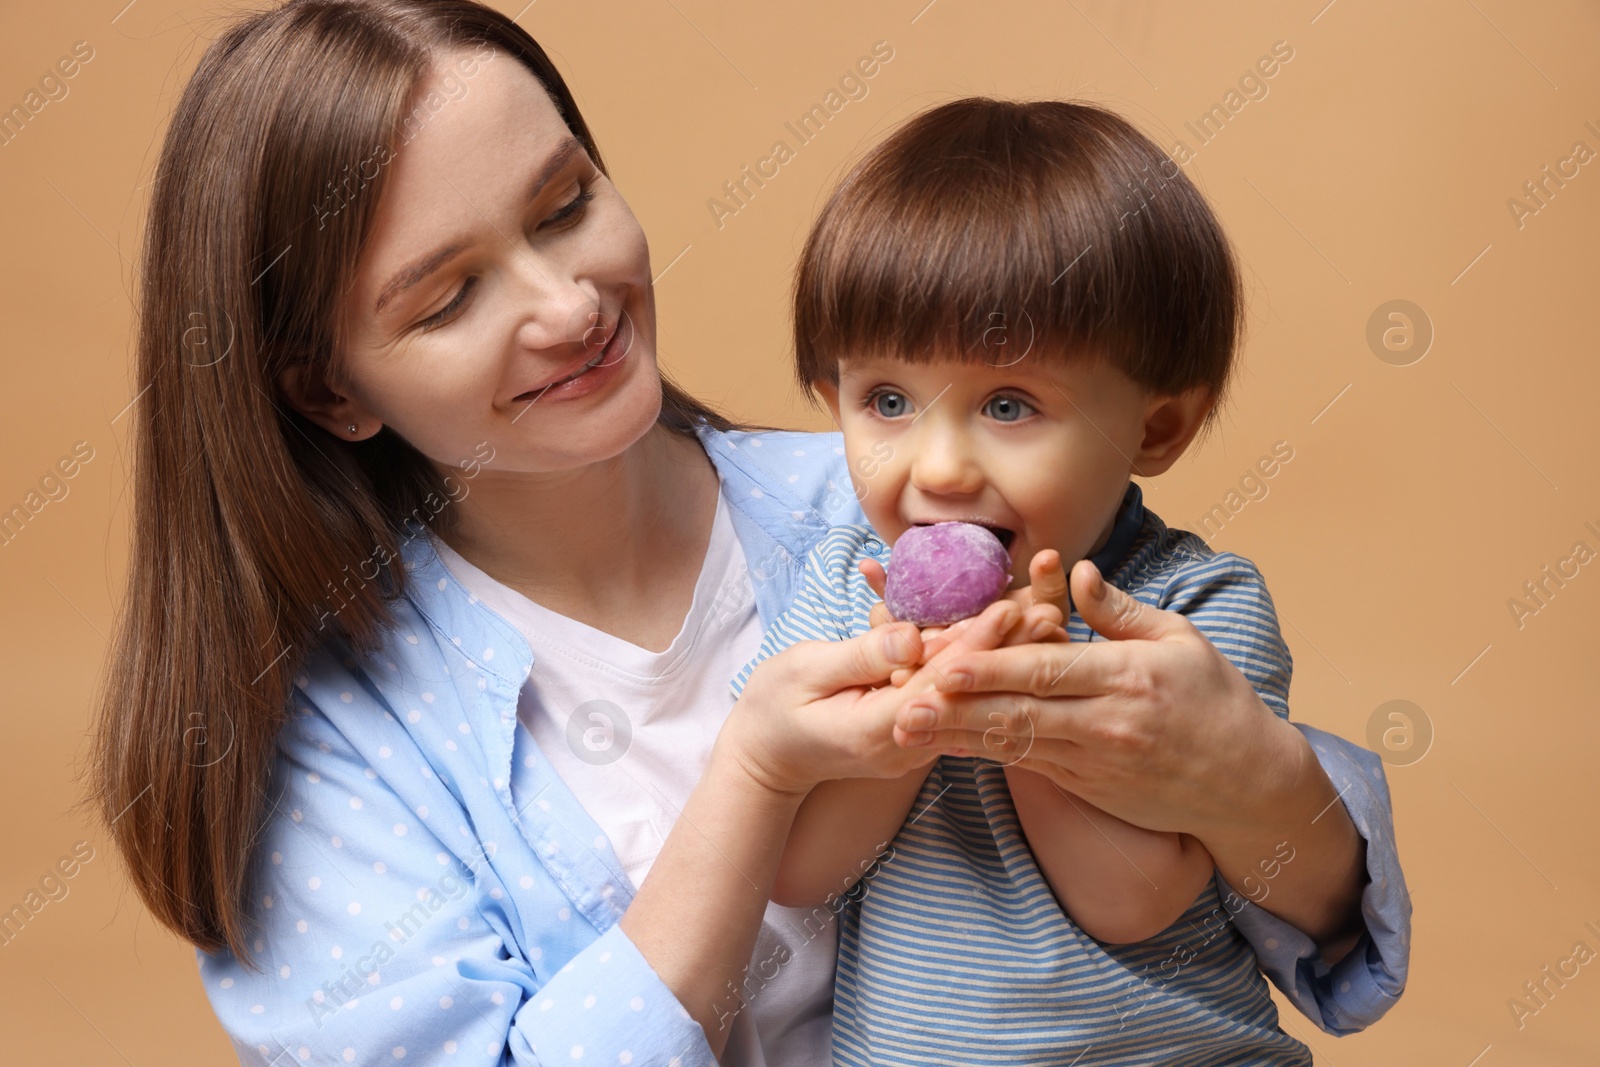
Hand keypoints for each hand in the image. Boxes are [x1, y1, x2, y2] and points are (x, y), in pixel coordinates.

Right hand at [720, 600, 1026, 796]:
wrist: (765, 760)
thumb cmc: (772, 709)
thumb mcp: (804, 672)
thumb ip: (861, 655)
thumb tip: (910, 637)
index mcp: (879, 729)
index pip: (940, 684)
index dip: (977, 644)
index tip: (1011, 608)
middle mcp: (908, 743)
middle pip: (968, 693)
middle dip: (1009, 651)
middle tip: (1052, 610)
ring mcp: (916, 744)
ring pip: (969, 696)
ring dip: (1005, 659)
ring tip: (1046, 622)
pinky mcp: (918, 735)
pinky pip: (953, 699)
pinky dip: (980, 669)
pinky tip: (1011, 643)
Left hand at [888, 558, 1303, 839]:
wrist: (1249, 785)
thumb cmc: (1216, 700)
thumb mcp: (1180, 640)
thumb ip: (1119, 610)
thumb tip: (1074, 571)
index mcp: (1129, 678)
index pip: (1048, 670)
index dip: (992, 668)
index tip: (945, 662)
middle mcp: (1107, 723)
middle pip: (1019, 712)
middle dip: (956, 708)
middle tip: (901, 703)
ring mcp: (1096, 761)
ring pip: (1015, 744)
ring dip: (957, 736)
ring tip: (905, 729)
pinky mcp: (1088, 787)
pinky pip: (1028, 766)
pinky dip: (985, 755)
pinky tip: (945, 747)